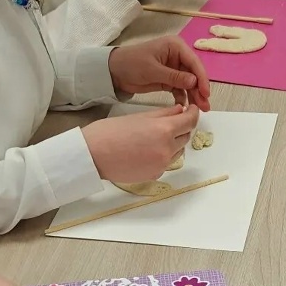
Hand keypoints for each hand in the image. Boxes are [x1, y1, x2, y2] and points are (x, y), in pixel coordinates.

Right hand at [83, 104, 200, 184]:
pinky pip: (166, 163)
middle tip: (172, 121)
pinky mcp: (155, 175)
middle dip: (182, 127)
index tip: (191, 110)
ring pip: (178, 151)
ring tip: (156, 137)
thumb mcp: (139, 116)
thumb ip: (163, 114)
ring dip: (174, 143)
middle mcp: (166, 149)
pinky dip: (163, 155)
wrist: (92, 156)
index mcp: (163, 130)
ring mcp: (162, 164)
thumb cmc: (109, 132)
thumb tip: (180, 110)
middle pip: (186, 136)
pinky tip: (147, 150)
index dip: (193, 113)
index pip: (190, 121)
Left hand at [108, 36, 210, 109]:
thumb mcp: (153, 70)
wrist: (114, 71)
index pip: (194, 62)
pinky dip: (182, 97)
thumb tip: (194, 81)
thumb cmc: (132, 63)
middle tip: (205, 106)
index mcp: (175, 46)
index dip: (201, 78)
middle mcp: (178, 56)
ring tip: (199, 110)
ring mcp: (174, 68)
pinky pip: (180, 89)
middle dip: (200, 90)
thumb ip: (174, 76)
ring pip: (189, 83)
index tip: (206, 93)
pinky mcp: (169, 80)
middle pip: (194, 74)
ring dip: (194, 96)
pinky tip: (183, 107)